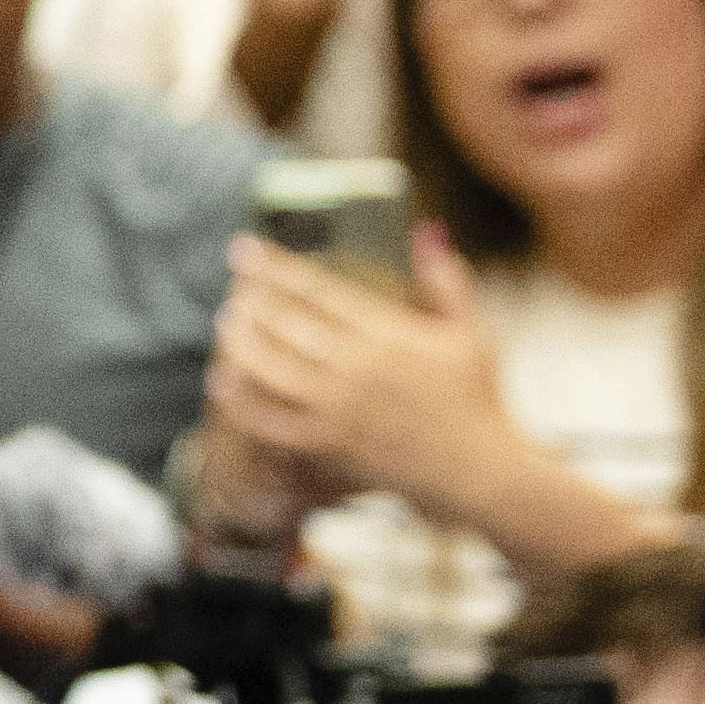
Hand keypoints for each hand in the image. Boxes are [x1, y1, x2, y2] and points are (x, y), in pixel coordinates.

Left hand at [202, 235, 513, 519]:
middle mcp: (358, 367)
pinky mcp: (330, 445)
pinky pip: (272, 422)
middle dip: (253, 300)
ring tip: (225, 324)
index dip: (276, 267)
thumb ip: (445, 284)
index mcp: (389, 334)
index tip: (245, 249)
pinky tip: (222, 383)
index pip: (319, 291)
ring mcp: (340, 408)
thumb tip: (427, 232)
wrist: (482, 471)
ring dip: (242, 344)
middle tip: (234, 286)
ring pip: (271, 369)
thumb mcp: (470, 334)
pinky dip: (243, 402)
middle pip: (287, 324)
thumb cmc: (480, 400)